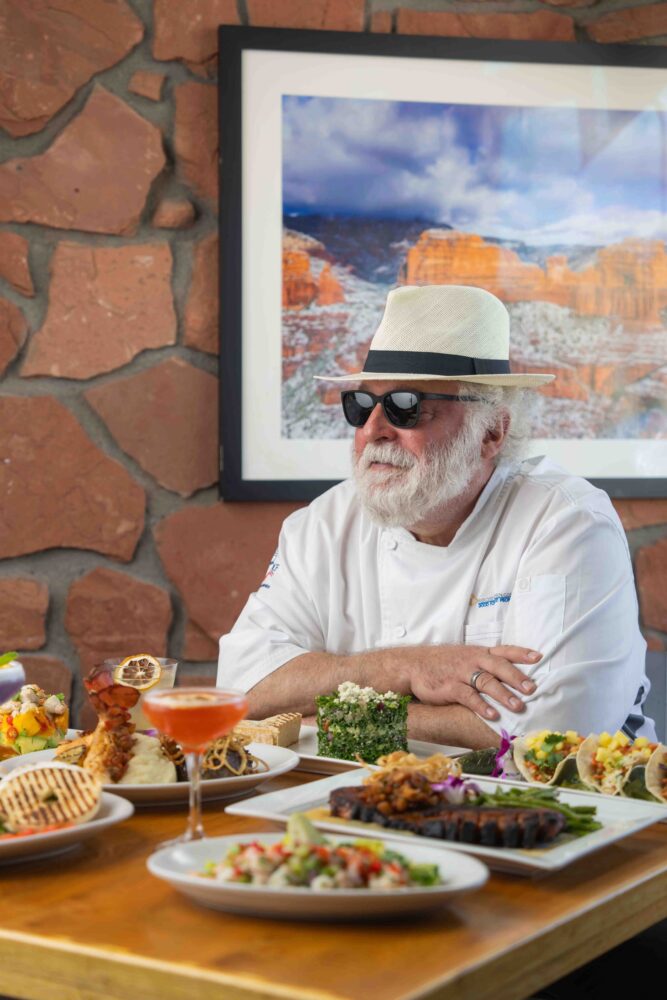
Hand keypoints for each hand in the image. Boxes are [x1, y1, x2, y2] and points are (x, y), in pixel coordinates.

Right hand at [409, 644, 540, 721]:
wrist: (413, 665)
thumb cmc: (444, 663)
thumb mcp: (466, 657)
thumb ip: (486, 663)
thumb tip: (511, 675)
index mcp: (479, 653)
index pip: (504, 650)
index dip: (521, 653)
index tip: (538, 657)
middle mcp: (473, 660)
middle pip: (499, 666)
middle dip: (517, 677)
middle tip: (533, 688)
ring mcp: (461, 673)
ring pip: (486, 682)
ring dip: (503, 694)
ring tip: (518, 706)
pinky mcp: (450, 687)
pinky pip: (469, 697)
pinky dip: (482, 706)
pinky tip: (493, 715)